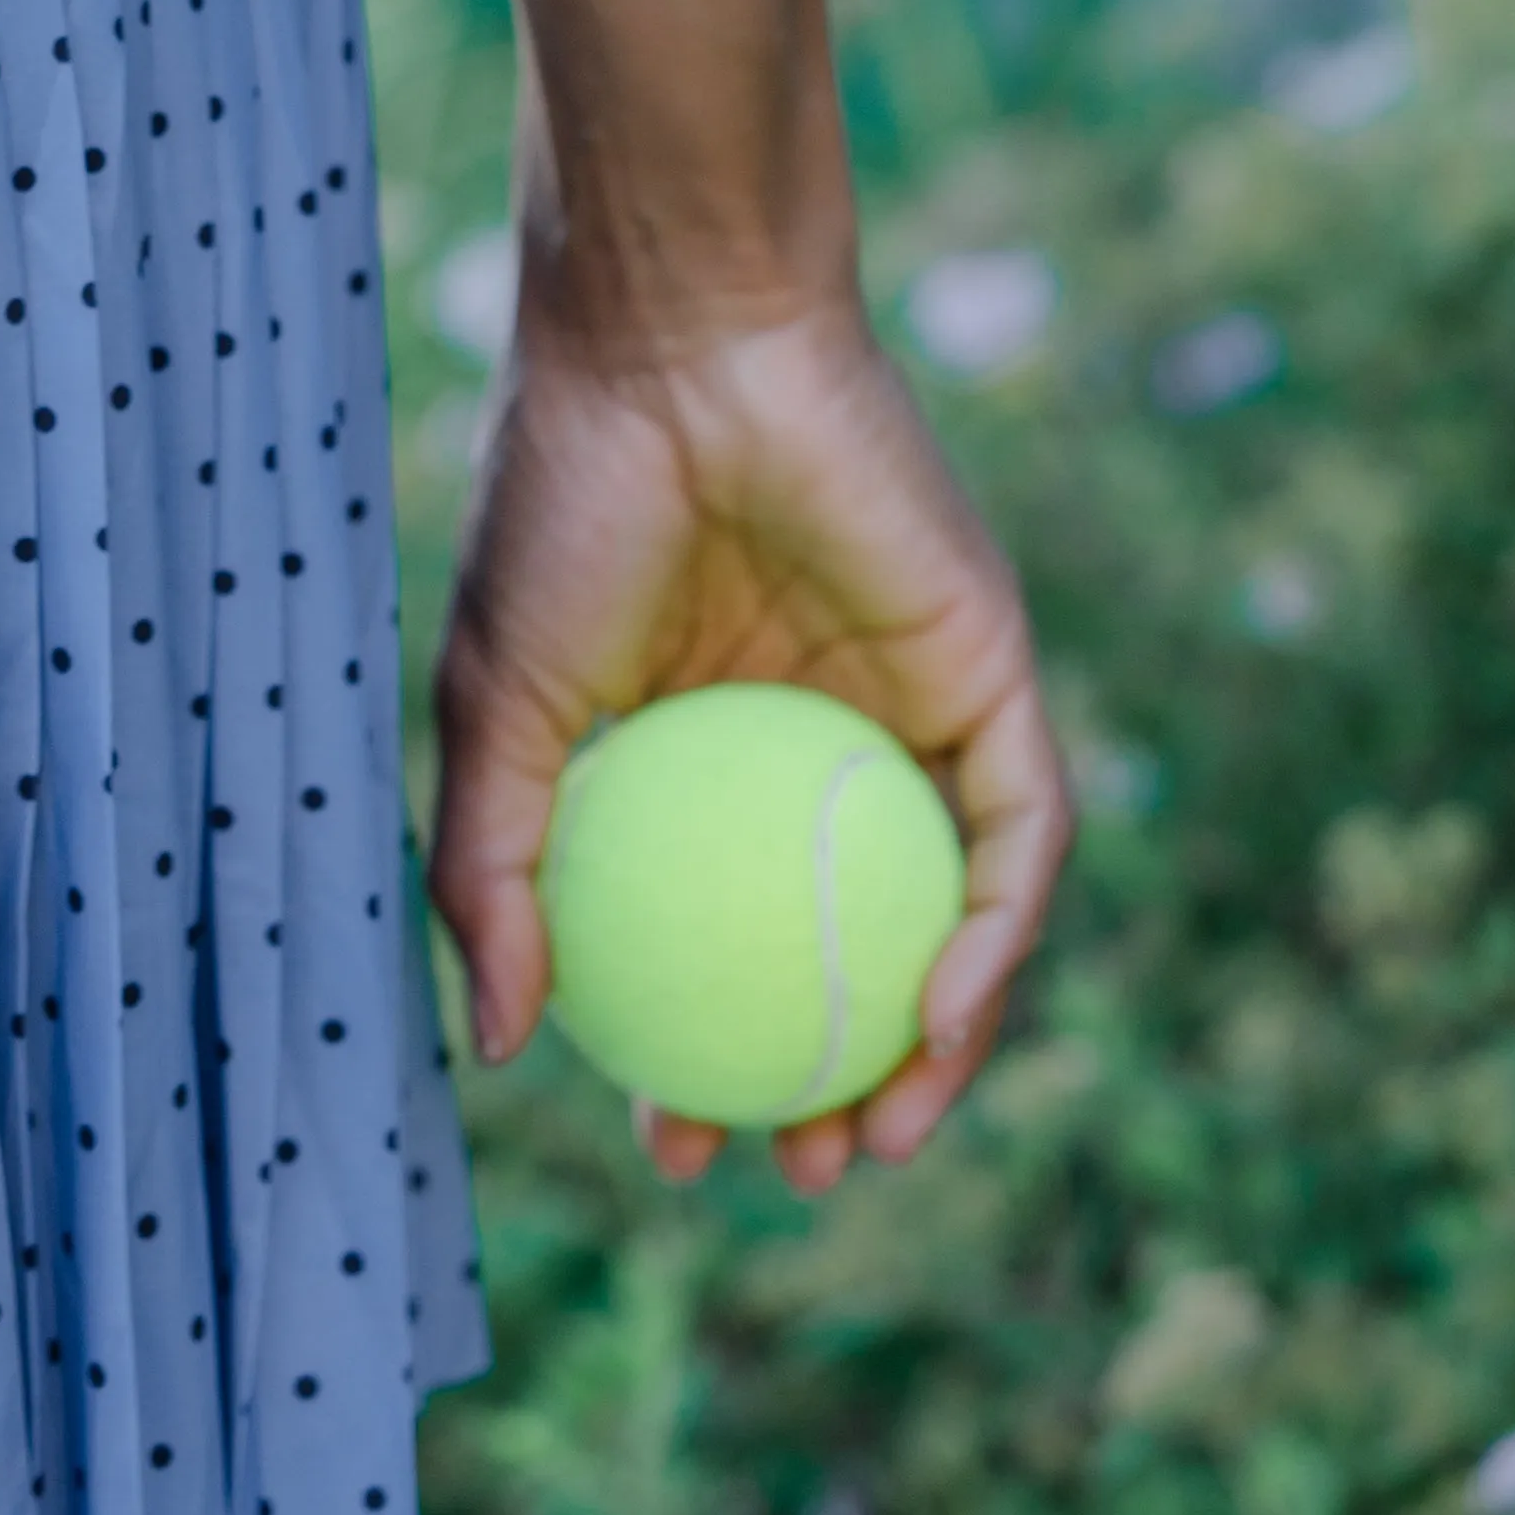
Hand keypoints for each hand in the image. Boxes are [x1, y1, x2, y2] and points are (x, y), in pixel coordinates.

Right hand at [427, 283, 1069, 1194]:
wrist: (672, 344)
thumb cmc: (569, 502)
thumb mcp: (500, 709)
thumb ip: (496, 871)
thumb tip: (504, 1047)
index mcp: (705, 757)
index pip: (724, 940)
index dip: (710, 1059)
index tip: (682, 1148)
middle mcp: (819, 744)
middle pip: (852, 949)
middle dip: (842, 1083)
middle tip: (803, 1169)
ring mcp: (910, 709)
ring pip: (952, 915)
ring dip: (936, 1047)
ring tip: (880, 1138)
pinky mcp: (991, 669)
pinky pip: (1018, 832)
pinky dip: (994, 939)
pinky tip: (941, 1018)